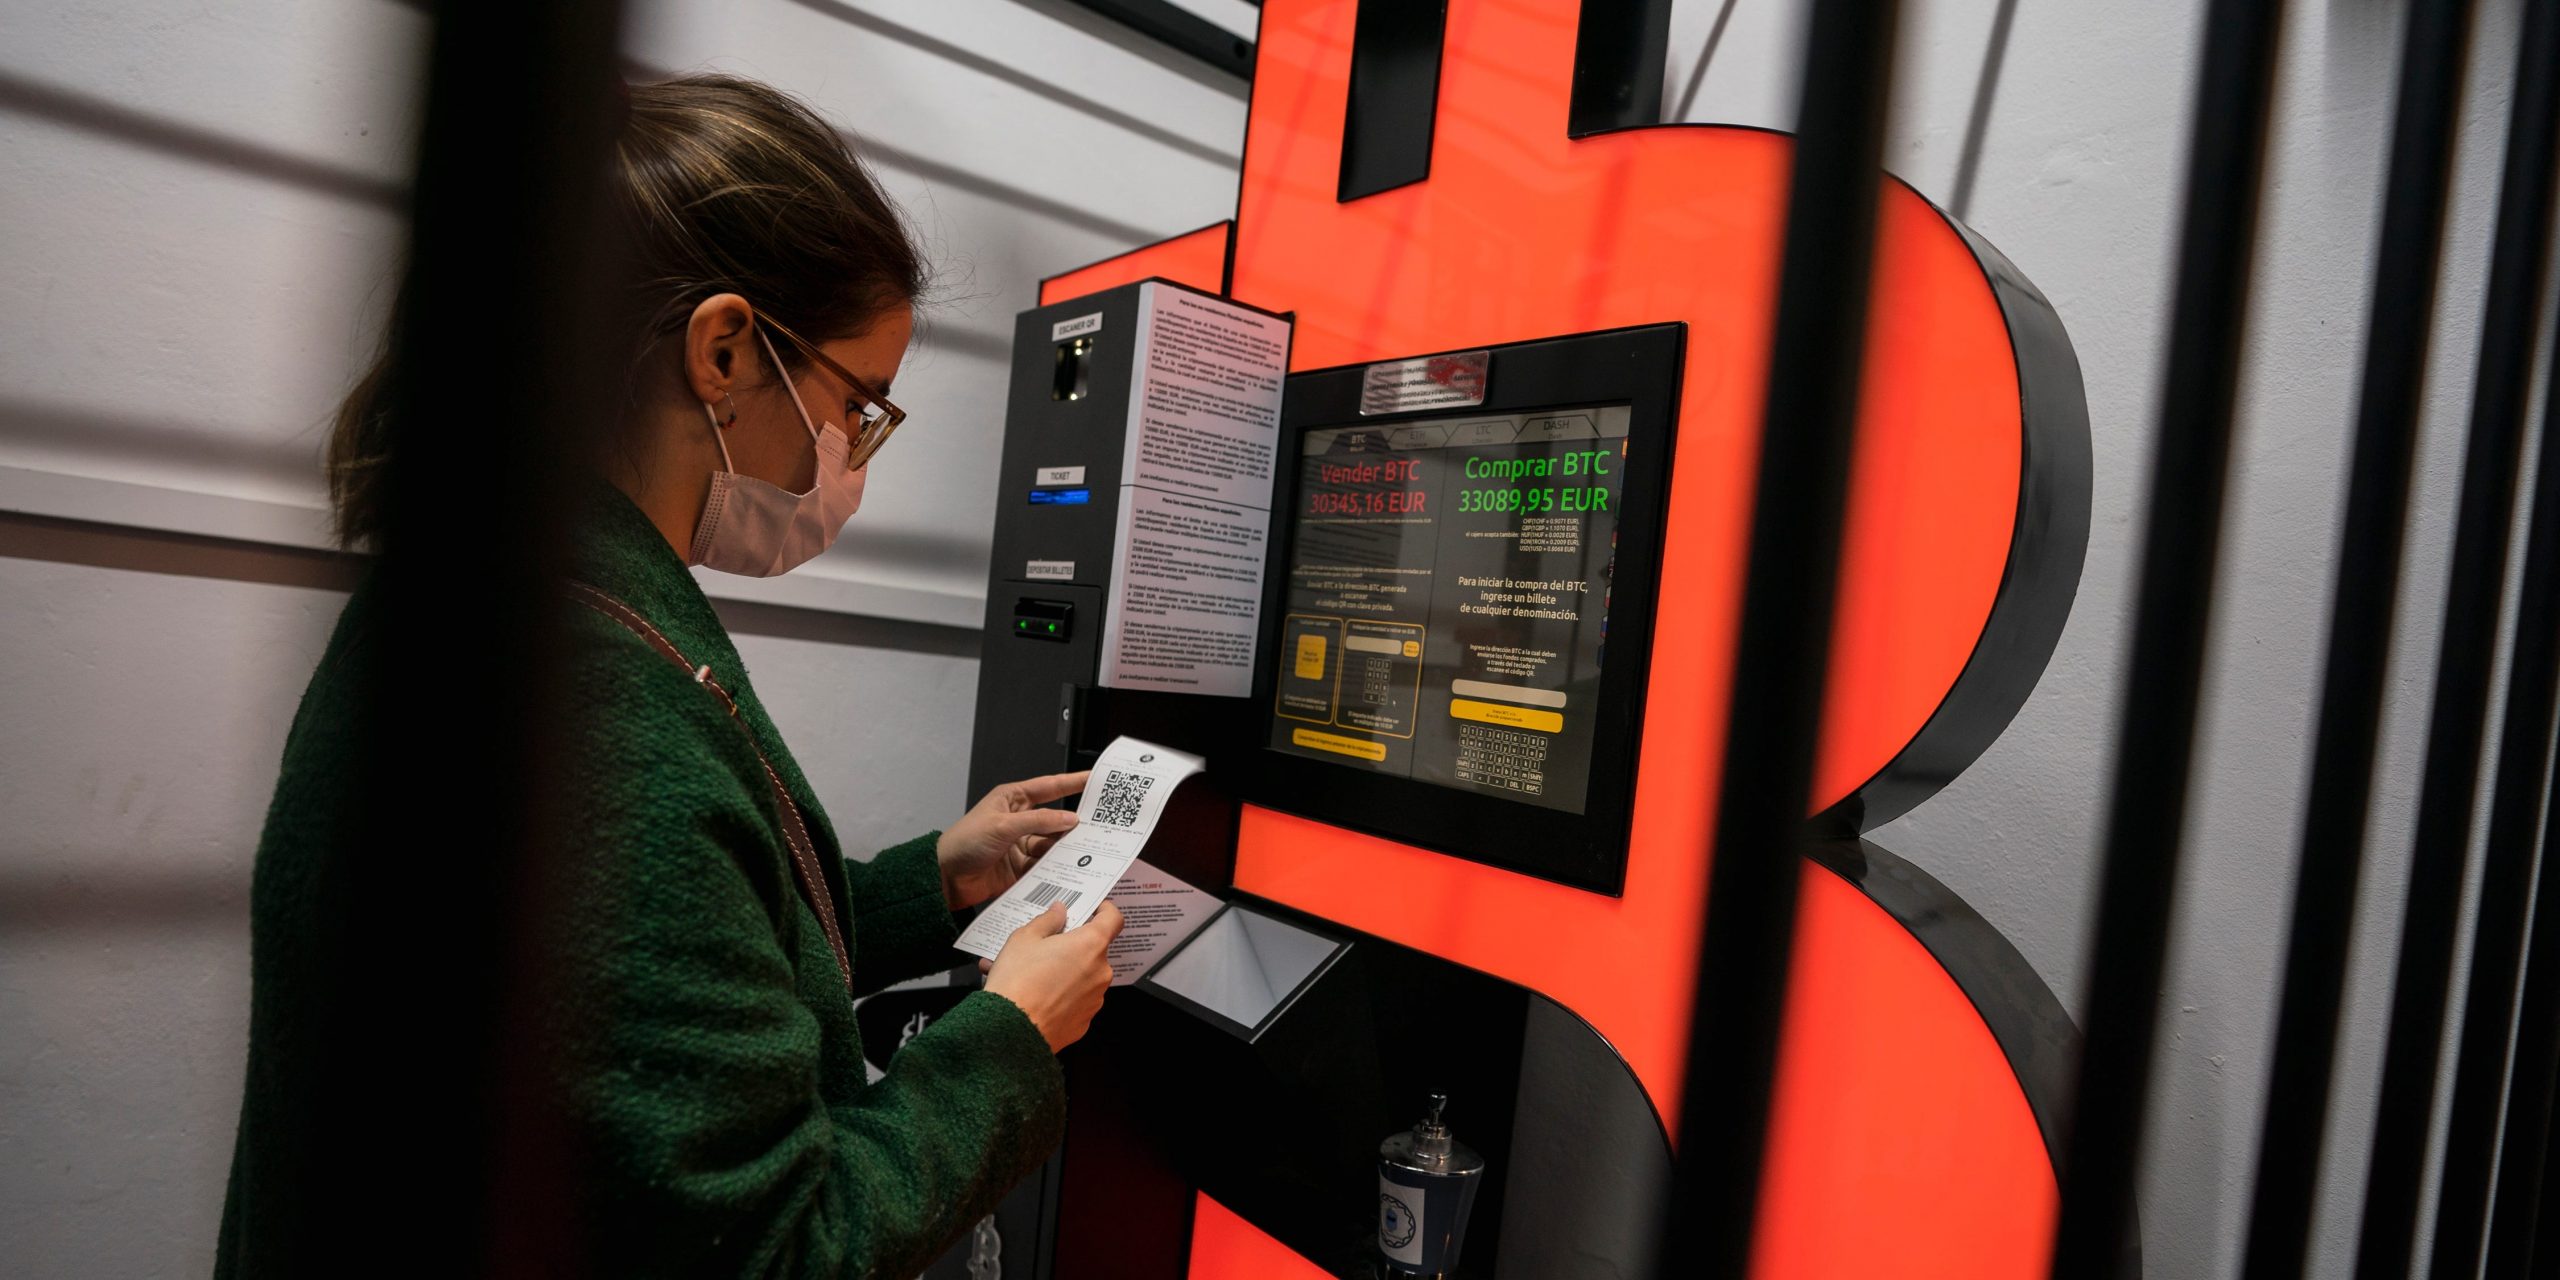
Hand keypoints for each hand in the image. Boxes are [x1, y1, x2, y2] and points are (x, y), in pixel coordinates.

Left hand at [938, 772, 1087, 910]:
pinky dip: (1056, 867)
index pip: (1050, 787)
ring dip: (1066, 848)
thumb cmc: (964, 843)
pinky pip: (1045, 865)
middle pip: (1055, 819)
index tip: (1095, 780)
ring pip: (1052, 844)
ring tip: (1086, 850)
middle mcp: (1019, 820)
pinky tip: (1068, 869)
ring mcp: (1020, 844)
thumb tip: (1070, 818)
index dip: (1073, 782)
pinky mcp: (1020, 868)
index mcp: (1012, 800)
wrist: (944, 878)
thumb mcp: (1003, 826)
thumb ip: (1039, 821)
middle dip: (1074, 823)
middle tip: (1101, 824)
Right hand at [983, 901, 1123, 1051]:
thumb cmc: (1018, 979)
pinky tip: (1034, 996)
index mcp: (1091, 945)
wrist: (1011, 1031)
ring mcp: (1095, 999)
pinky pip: (1075, 1001)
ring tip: (1030, 974)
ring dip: (1064, 972)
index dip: (1104, 910)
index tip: (1092, 909)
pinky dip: (1061, 996)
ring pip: (1083, 977)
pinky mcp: (1084, 1022)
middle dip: (1072, 946)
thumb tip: (1060, 910)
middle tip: (1045, 946)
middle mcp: (1100, 972)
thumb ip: (1047, 920)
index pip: (1113, 919)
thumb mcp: (1024, 939)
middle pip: (1093, 951)